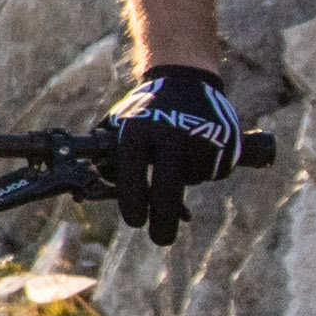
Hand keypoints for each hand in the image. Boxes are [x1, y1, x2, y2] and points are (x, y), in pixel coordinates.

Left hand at [102, 61, 243, 242]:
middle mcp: (168, 130)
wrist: (185, 76)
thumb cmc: (145, 111)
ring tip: (180, 154)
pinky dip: (208, 169)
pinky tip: (200, 149)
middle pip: (168, 186)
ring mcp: (199, 133)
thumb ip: (109, 157)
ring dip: (187, 180)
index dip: (133, 201)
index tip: (135, 221)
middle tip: (160, 239)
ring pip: (193, 179)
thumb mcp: (120, 125)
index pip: (132, 172)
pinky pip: (216, 171)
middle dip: (164, 218)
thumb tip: (89, 191)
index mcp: (137, 128)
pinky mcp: (226, 137)